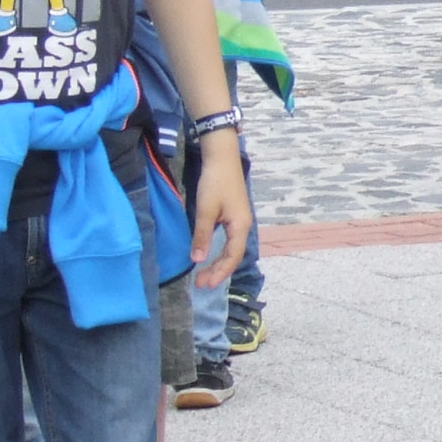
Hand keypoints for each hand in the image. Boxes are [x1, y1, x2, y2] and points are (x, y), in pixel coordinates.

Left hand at [189, 132, 252, 286]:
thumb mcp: (206, 209)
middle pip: (233, 255)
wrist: (222, 157)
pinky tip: (210, 254)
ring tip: (204, 274)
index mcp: (240, 226)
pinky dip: (219, 251)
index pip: (232, 256)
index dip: (220, 272)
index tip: (205, 284)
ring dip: (219, 263)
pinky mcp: (233, 215)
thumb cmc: (215, 182)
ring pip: (231, 249)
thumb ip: (202, 235)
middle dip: (218, 271)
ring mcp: (239, 221)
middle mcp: (243, 226)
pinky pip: (229, 240)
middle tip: (201, 284)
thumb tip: (198, 259)